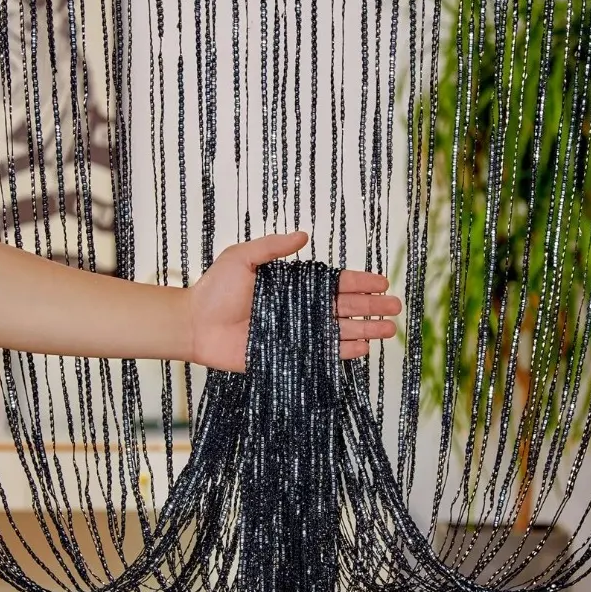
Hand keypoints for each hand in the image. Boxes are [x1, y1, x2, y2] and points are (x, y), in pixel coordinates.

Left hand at [185, 231, 400, 372]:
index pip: (334, 284)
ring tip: (389, 331)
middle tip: (395, 308)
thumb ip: (272, 247)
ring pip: (339, 332)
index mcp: (293, 286)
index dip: (359, 283)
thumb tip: (303, 235)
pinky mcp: (288, 356)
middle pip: (344, 308)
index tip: (382, 282)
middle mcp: (299, 310)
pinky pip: (322, 354)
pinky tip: (363, 349)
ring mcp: (296, 334)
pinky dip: (342, 352)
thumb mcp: (241, 257)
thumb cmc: (214, 289)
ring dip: (365, 331)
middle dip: (371, 308)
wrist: (195, 324)